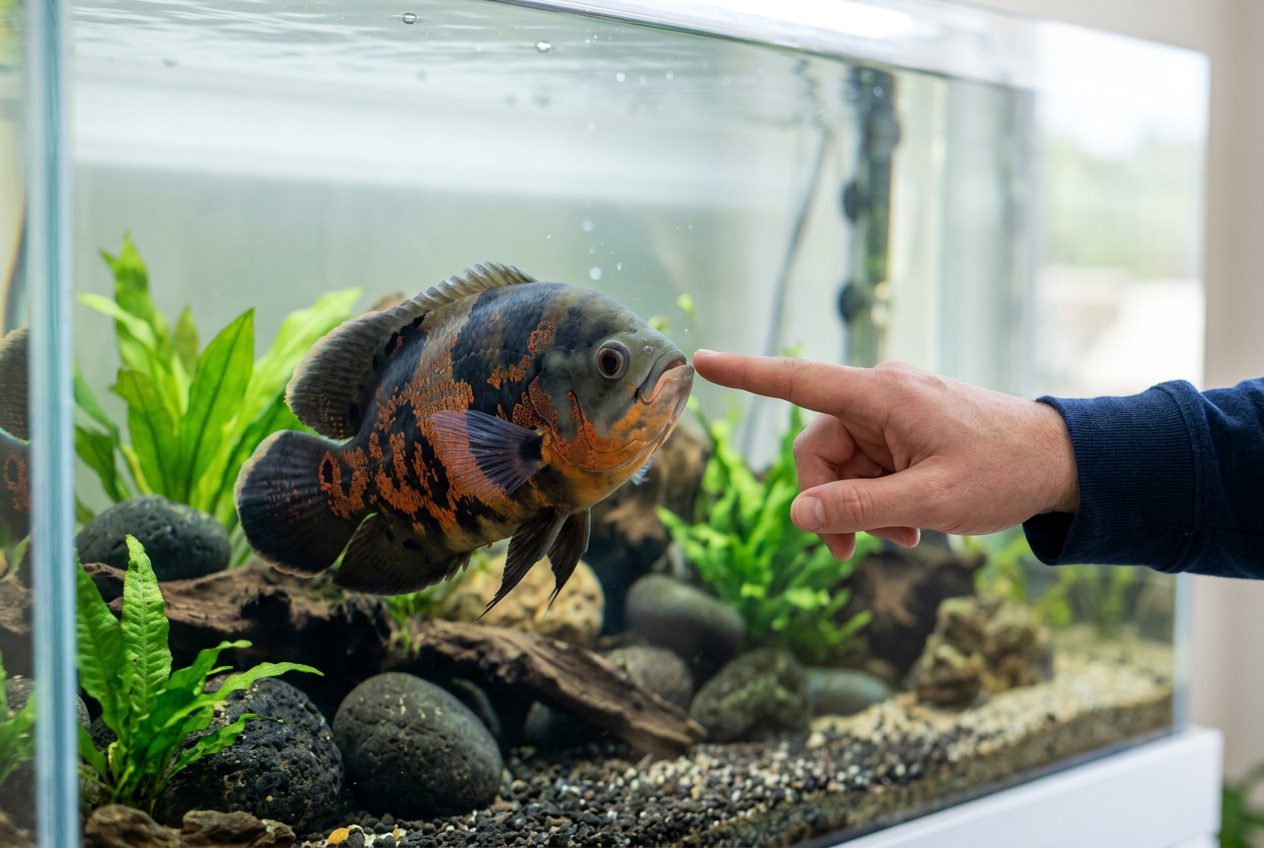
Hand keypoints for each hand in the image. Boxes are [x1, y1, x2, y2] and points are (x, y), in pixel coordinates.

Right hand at [691, 351, 1079, 559]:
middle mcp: (880, 396)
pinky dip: (879, 501)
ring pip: (842, 466)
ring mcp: (892, 414)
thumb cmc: (1003, 472)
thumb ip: (860, 508)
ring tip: (902, 540)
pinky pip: (867, 468)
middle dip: (829, 502)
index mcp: (883, 395)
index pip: (799, 381)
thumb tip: (796, 515)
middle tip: (851, 551)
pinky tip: (909, 529)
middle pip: (818, 449)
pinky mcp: (903, 431)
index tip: (702, 361)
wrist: (1062, 464)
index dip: (747, 374)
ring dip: (860, 508)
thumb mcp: (930, 502)